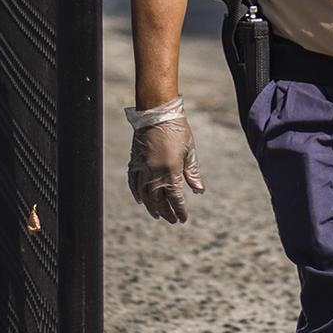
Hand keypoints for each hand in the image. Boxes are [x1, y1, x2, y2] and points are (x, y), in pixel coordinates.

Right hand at [126, 98, 204, 223]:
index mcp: (171, 170)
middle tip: (172, 220)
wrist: (157, 113)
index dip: (179, 210)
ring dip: (151, 206)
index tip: (183, 219)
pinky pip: (133, 182)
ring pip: (145, 194)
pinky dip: (136, 193)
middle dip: (166, 212)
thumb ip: (192, 173)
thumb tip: (199, 191)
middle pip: (159, 200)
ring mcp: (143, 167)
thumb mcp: (189, 151)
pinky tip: (140, 200)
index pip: (175, 198)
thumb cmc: (178, 130)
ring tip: (157, 215)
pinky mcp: (135, 161)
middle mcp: (155, 172)